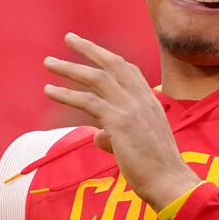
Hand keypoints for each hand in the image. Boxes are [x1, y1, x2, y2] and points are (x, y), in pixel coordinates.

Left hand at [43, 33, 199, 209]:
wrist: (170, 181)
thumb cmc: (157, 169)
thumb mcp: (140, 145)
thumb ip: (117, 135)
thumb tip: (99, 136)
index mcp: (151, 101)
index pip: (129, 71)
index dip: (110, 59)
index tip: (94, 51)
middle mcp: (142, 99)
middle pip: (112, 64)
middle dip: (89, 49)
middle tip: (69, 38)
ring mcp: (131, 108)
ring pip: (96, 78)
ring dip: (69, 68)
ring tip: (49, 63)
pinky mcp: (119, 122)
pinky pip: (88, 101)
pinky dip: (66, 94)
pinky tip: (49, 90)